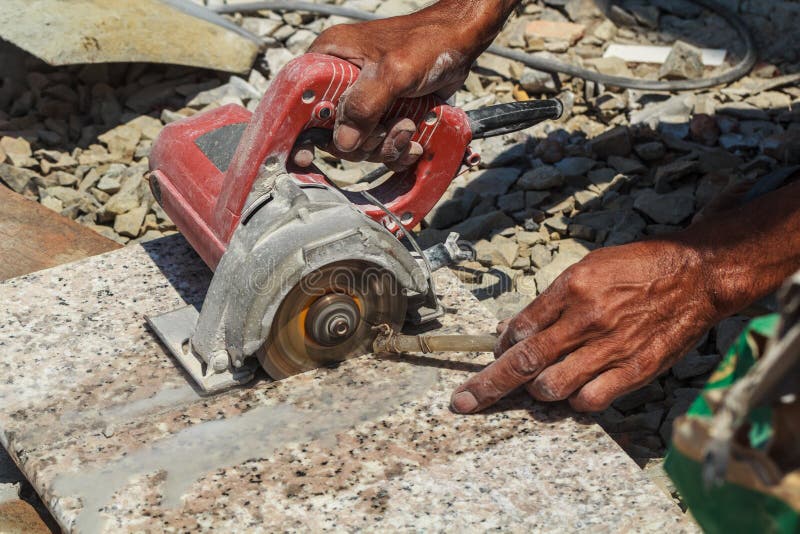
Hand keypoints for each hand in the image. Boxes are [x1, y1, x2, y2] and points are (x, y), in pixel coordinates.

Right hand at [295, 0, 518, 170]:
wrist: (461, 43)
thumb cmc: (426, 42)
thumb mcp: (392, 70)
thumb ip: (365, 104)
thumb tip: (344, 141)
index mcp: (328, 61)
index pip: (300, 102)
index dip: (300, 132)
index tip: (306, 157)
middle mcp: (341, 83)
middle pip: (334, 134)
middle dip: (364, 142)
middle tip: (389, 128)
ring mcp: (364, 102)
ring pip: (360, 145)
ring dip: (387, 146)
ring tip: (410, 127)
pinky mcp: (384, 115)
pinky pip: (381, 146)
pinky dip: (398, 150)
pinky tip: (415, 140)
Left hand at [451, 239, 720, 412]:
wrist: (695, 275)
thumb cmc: (637, 267)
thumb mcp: (587, 267)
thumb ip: (550, 301)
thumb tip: (514, 330)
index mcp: (572, 288)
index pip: (519, 328)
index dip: (499, 348)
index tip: (493, 355)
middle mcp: (587, 319)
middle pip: (524, 363)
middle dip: (487, 387)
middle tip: (463, 403)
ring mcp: (611, 348)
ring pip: (552, 388)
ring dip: (536, 391)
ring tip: (538, 385)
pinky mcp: (635, 370)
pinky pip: (590, 401)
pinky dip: (574, 401)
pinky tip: (574, 391)